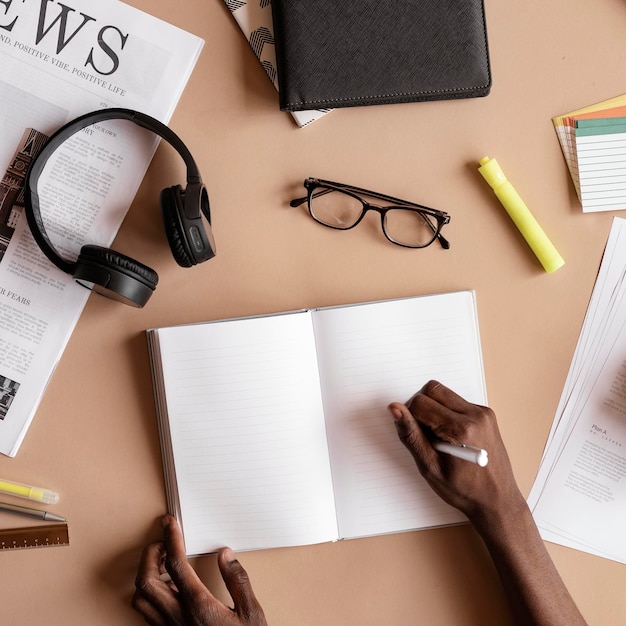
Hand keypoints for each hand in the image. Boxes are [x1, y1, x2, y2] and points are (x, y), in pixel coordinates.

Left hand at [132, 515, 266, 625]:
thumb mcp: (251, 613)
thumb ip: (238, 581)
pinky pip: (147, 614)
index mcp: (198, 605)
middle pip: (146, 580)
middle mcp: (177, 617)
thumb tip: (225, 555)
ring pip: (141, 599)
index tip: (170, 524)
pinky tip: (166, 589)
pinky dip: (150, 594)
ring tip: (162, 563)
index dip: (171, 539)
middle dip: (150, 555)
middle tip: (163, 542)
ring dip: (146, 575)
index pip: (176, 564)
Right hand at [388, 380, 524, 522]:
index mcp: (461, 429)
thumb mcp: (430, 467)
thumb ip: (411, 434)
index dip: (409, 416)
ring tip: (439, 436)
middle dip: (421, 407)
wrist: (497, 501)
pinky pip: (457, 401)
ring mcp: (483, 414)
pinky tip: (451, 436)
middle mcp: (475, 416)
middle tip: (425, 434)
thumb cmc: (465, 490)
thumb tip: (395, 409)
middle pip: (432, 389)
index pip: (420, 402)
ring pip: (444, 393)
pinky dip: (447, 413)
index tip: (416, 435)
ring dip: (434, 409)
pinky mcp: (486, 415)